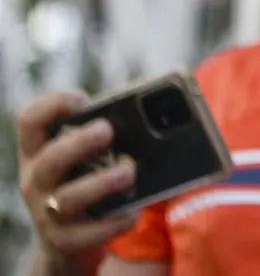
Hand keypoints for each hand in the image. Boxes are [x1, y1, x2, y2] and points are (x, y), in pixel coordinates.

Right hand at [18, 91, 137, 270]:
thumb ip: (101, 137)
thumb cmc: (83, 182)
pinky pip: (89, 232)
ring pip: (69, 197)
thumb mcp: (82, 158)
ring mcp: (47, 213)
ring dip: (101, 182)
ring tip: (129, 170)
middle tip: (107, 130)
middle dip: (79, 143)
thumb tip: (149, 117)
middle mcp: (36, 181)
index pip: (29, 121)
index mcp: (38, 152)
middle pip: (50, 159)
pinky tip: (132, 211)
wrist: (68, 239)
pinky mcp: (65, 240)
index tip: (83, 100)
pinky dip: (114, 221)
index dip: (52, 106)